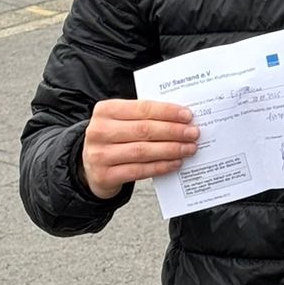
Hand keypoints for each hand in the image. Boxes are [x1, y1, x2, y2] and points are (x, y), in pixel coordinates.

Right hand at [81, 98, 198, 198]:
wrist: (90, 168)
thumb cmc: (114, 140)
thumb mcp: (121, 122)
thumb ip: (143, 118)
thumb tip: (180, 119)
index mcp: (105, 110)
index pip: (142, 108)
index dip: (167, 112)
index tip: (187, 115)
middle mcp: (99, 131)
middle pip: (144, 130)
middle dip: (173, 131)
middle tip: (193, 133)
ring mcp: (100, 154)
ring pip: (142, 151)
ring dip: (170, 149)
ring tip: (189, 148)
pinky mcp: (105, 176)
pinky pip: (139, 170)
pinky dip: (160, 166)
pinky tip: (175, 163)